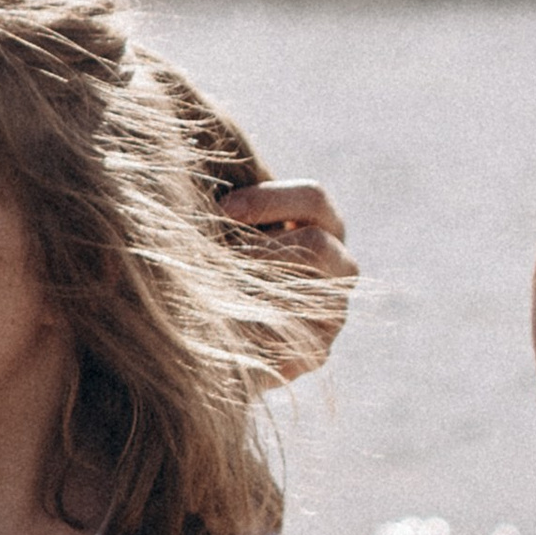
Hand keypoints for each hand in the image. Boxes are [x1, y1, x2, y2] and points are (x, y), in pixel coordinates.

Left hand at [219, 179, 354, 377]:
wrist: (212, 336)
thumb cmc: (219, 267)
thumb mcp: (228, 231)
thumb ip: (229, 210)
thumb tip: (196, 182)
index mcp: (324, 226)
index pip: (314, 199)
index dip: (268, 199)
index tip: (221, 209)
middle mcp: (339, 267)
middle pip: (318, 244)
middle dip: (261, 248)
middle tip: (217, 257)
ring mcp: (334, 312)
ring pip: (309, 292)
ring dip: (257, 288)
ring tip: (216, 289)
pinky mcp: (317, 352)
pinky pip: (293, 338)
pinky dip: (255, 328)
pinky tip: (223, 324)